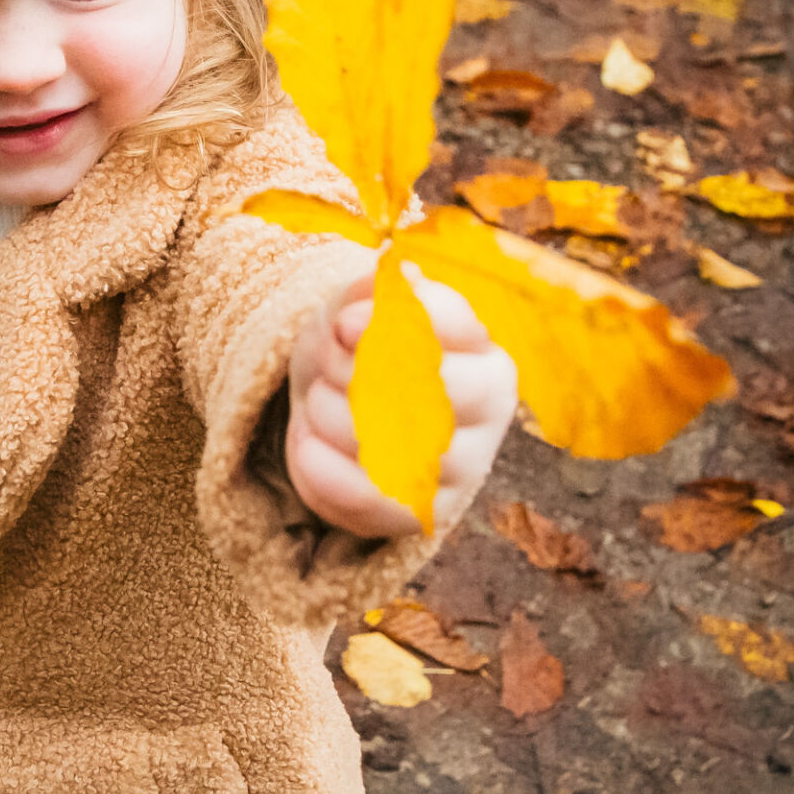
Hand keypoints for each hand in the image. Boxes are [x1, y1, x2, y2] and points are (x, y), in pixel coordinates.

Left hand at [286, 258, 516, 539]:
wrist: (335, 407)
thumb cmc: (355, 351)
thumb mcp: (357, 308)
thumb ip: (373, 292)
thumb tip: (397, 279)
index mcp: (484, 352)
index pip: (455, 328)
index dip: (391, 323)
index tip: (345, 323)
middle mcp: (488, 412)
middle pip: (422, 388)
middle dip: (352, 371)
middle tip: (327, 362)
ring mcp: (462, 468)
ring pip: (386, 442)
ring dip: (327, 413)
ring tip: (317, 400)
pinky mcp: (422, 513)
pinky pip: (365, 497)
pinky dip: (319, 466)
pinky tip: (305, 441)